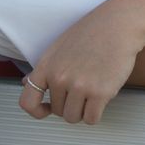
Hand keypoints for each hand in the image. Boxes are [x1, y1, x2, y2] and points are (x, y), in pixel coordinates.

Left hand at [19, 4, 144, 123]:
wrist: (118, 25)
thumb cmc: (91, 32)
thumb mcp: (59, 47)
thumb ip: (44, 68)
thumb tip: (26, 82)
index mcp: (46, 65)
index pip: (28, 101)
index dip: (36, 111)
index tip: (46, 110)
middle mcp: (59, 77)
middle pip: (58, 111)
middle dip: (69, 105)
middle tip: (81, 89)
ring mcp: (79, 86)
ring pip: (74, 118)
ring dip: (82, 111)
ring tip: (90, 93)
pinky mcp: (100, 93)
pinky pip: (91, 119)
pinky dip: (95, 114)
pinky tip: (100, 98)